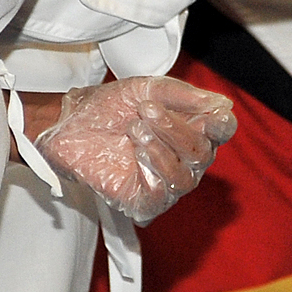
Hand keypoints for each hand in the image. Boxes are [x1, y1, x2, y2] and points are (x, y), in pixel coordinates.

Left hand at [35, 77, 238, 224]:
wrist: (68, 123)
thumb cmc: (108, 106)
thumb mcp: (146, 89)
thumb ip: (183, 96)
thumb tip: (222, 105)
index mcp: (191, 127)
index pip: (222, 131)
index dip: (221, 125)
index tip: (210, 115)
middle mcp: (184, 158)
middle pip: (203, 152)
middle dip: (175, 129)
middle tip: (146, 110)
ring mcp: (164, 181)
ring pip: (184, 177)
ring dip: (160, 150)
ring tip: (134, 130)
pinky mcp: (142, 201)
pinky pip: (161, 196)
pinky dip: (151, 173)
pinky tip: (134, 156)